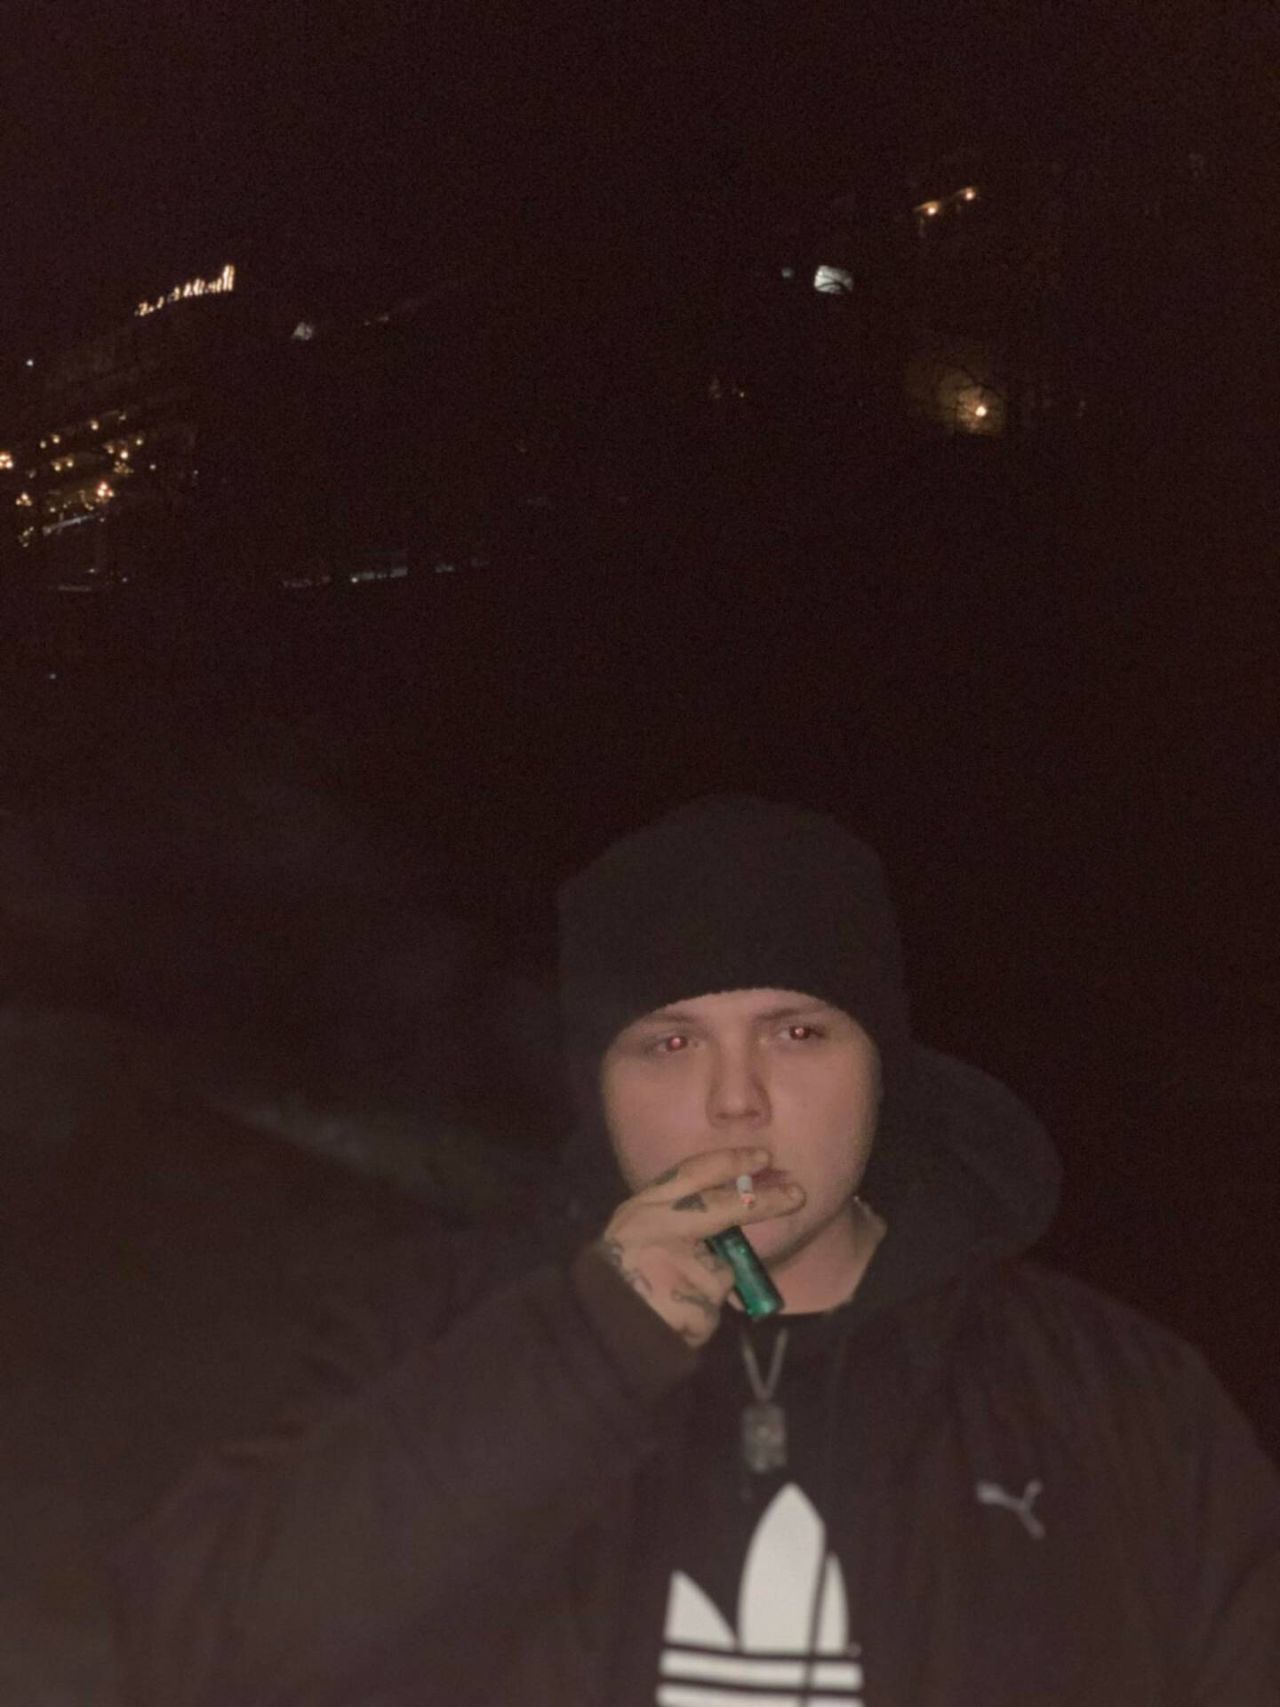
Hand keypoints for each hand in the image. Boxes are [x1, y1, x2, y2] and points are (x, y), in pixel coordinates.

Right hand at [594, 1145, 805, 1348]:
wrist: (598, 1330)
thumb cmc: (620, 1276)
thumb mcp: (636, 1233)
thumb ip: (674, 1219)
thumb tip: (730, 1213)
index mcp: (644, 1209)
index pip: (692, 1173)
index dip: (729, 1162)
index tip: (761, 1157)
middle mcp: (660, 1229)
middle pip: (722, 1207)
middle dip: (762, 1199)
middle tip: (796, 1194)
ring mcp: (678, 1265)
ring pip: (720, 1270)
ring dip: (709, 1286)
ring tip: (673, 1297)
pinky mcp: (694, 1302)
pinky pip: (713, 1305)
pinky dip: (702, 1313)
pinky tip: (675, 1316)